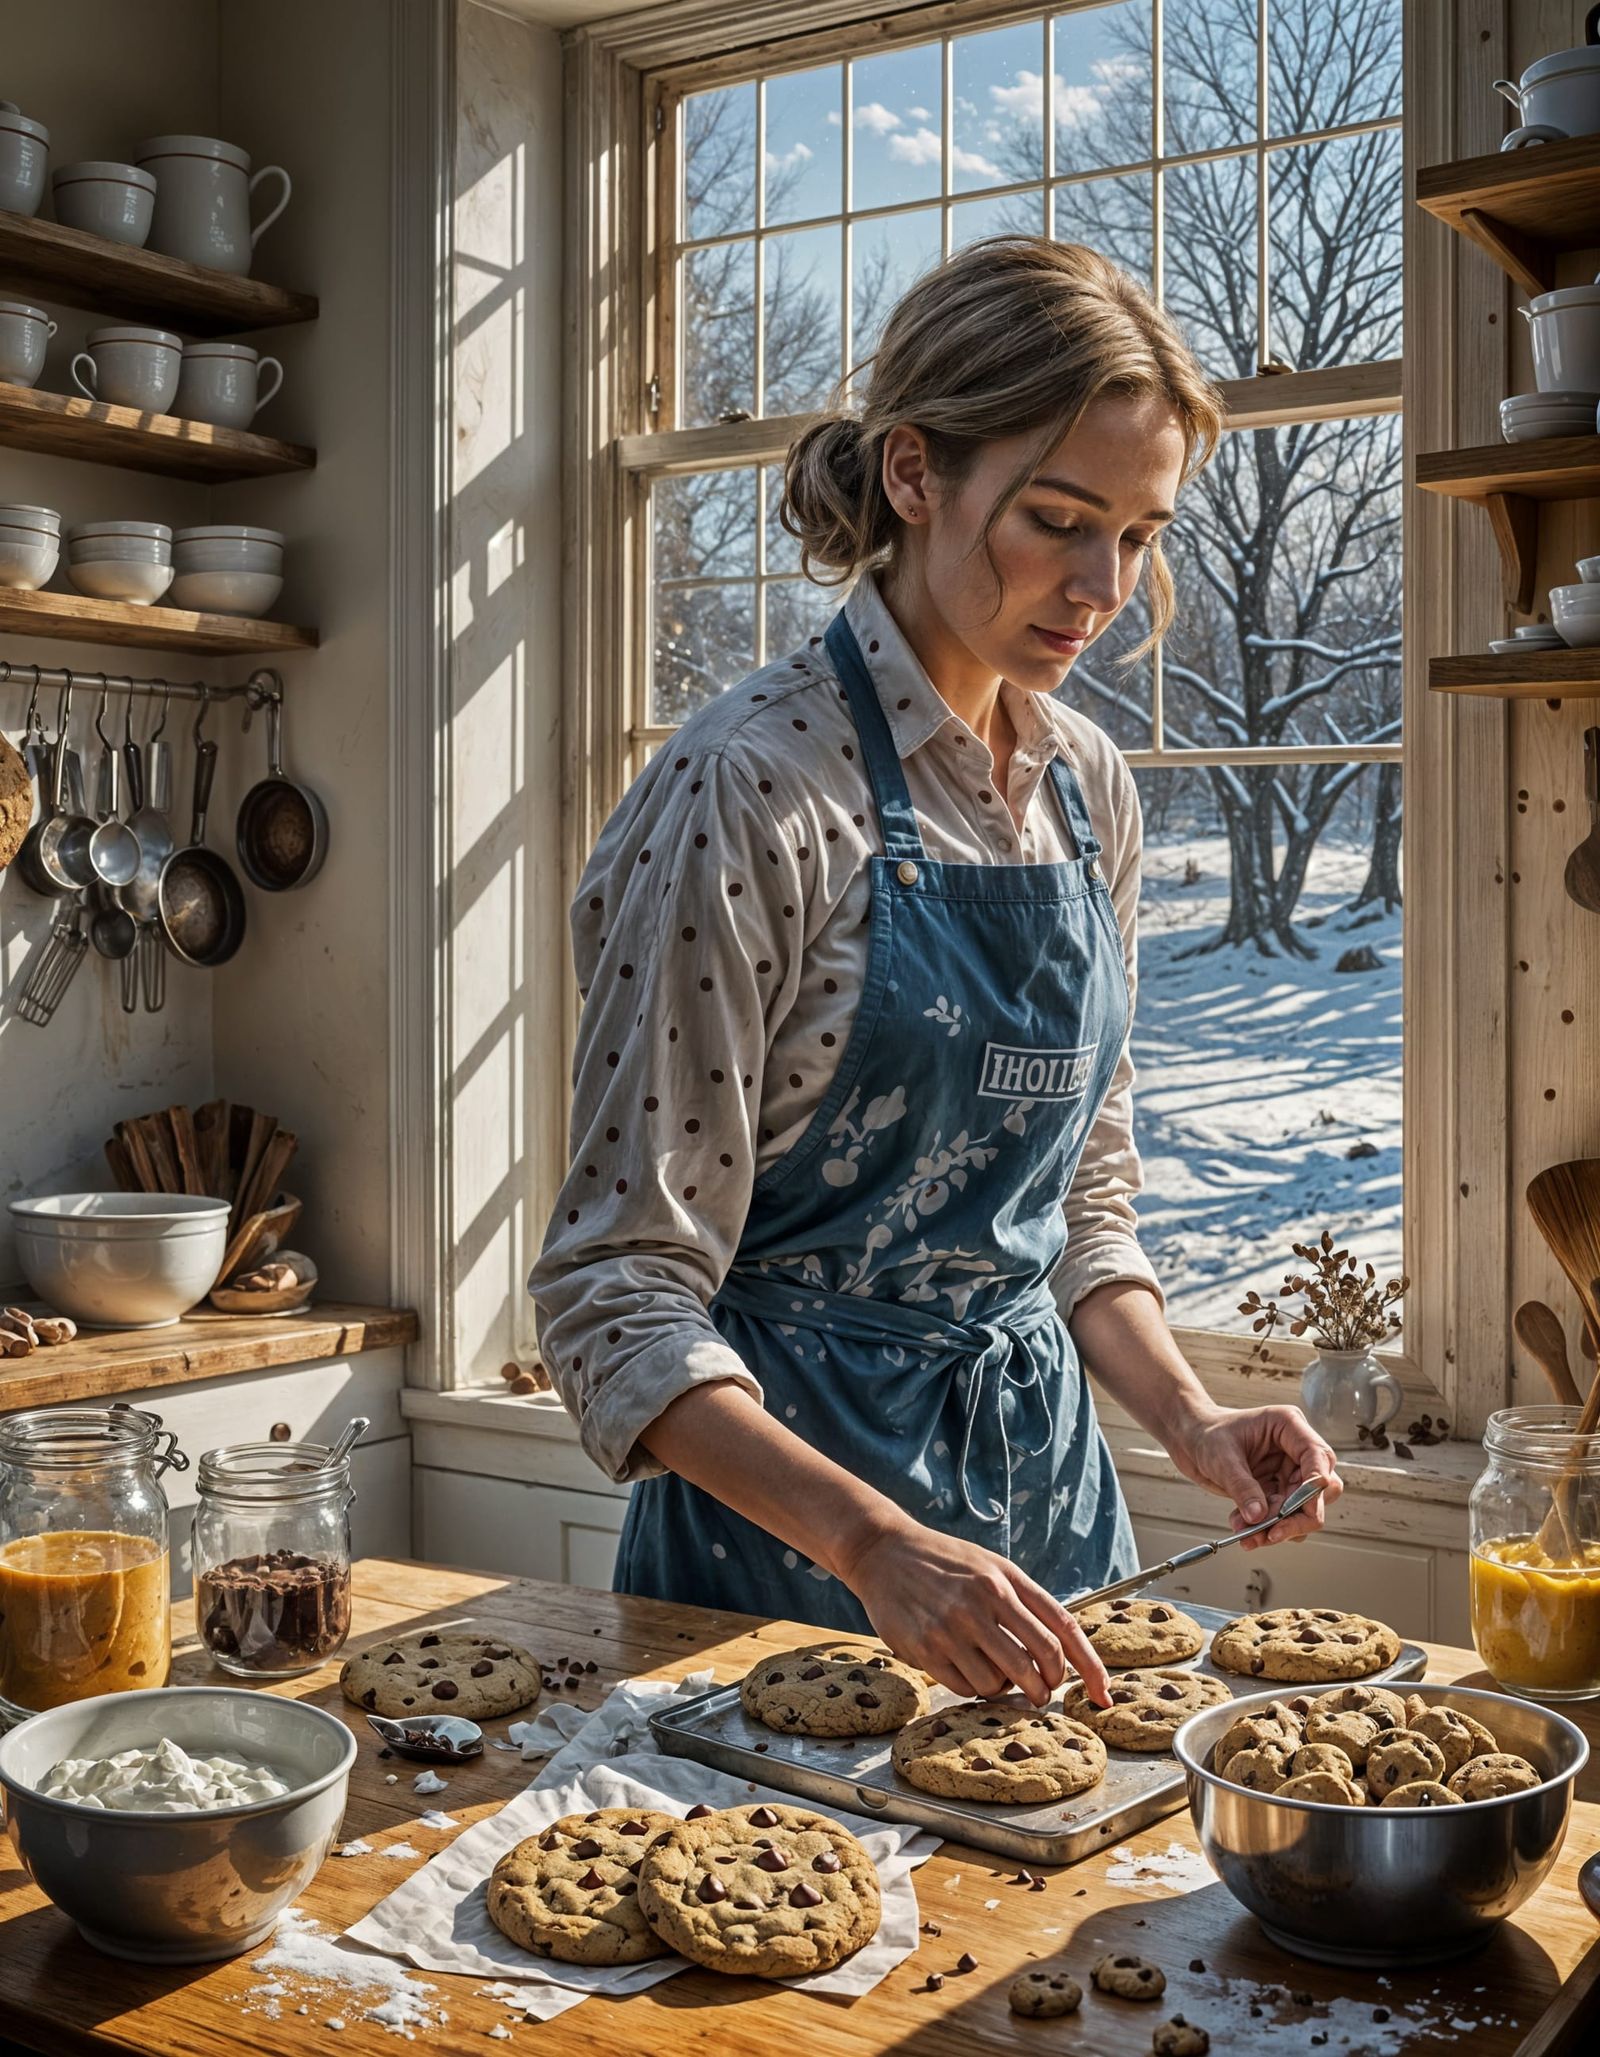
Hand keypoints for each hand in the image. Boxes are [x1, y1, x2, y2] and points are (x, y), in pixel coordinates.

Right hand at [834, 1512, 1111, 1706]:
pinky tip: (963, 1667)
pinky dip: (973, 1687)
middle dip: (1046, 1688)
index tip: (1103, 1694)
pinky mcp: (925, 1647)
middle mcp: (983, 1601)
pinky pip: (966, 1688)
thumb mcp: (991, 1567)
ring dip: (1003, 1688)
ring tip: (990, 1669)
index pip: (1063, 1629)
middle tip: (1040, 1693)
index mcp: (1006, 1579)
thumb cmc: (945, 1561)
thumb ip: (1024, 1603)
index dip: (1090, 1666)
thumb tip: (1060, 1652)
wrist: (883, 1552)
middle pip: (1039, 1663)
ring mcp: (953, 1625)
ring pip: (1001, 1683)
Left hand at [1167, 1402, 1341, 1549]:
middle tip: (1272, 1533)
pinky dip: (1265, 1527)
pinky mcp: (1277, 1490)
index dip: (1316, 1485)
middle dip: (1298, 1516)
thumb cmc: (1205, 1433)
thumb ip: (1242, 1487)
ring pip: (1303, 1509)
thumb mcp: (1222, 1458)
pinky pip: (1282, 1516)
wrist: (1189, 1440)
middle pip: (1320, 1489)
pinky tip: (1242, 1527)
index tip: (1307, 1509)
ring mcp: (1287, 1472)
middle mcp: (1294, 1449)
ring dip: (1280, 1527)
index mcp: (1288, 1426)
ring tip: (1248, 1534)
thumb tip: (1259, 1517)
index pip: (1318, 1456)